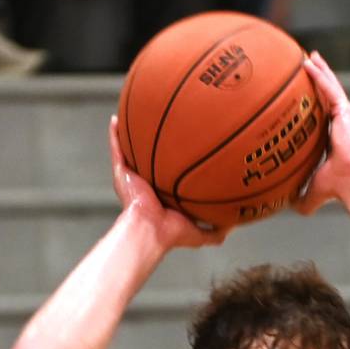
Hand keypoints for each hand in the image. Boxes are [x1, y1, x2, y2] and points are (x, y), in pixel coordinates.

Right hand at [109, 118, 228, 250]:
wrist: (150, 231)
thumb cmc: (171, 235)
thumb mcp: (200, 233)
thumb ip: (216, 230)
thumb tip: (234, 224)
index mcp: (164, 197)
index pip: (170, 175)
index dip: (177, 161)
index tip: (188, 146)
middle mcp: (148, 185)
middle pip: (151, 159)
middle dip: (156, 143)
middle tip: (165, 123)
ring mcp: (133, 179)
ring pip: (132, 152)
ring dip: (132, 135)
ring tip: (137, 114)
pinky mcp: (121, 175)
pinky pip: (116, 150)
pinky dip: (114, 135)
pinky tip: (115, 119)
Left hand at [292, 53, 349, 215]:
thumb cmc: (336, 188)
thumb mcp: (312, 190)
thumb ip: (301, 196)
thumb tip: (287, 207)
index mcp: (334, 137)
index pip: (322, 116)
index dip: (313, 104)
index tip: (303, 95)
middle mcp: (341, 123)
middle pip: (327, 95)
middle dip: (319, 79)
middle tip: (308, 64)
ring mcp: (344, 115)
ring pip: (329, 87)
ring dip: (319, 70)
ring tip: (309, 56)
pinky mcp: (345, 110)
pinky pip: (329, 88)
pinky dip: (319, 74)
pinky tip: (308, 62)